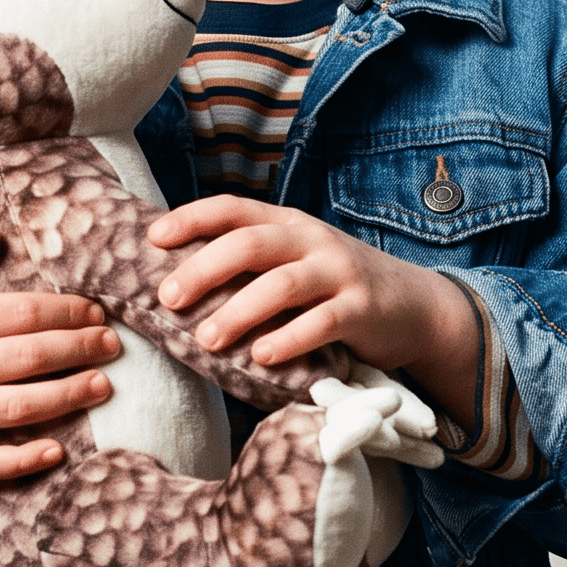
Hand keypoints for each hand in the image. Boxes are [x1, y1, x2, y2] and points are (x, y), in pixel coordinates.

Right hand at [0, 226, 119, 481]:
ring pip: (17, 410)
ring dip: (67, 398)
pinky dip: (22, 461)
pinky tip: (57, 451)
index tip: (96, 310)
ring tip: (103, 385)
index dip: (65, 310)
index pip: (19, 313)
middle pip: (28, 359)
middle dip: (78, 350)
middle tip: (113, 345)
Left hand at [145, 197, 480, 428]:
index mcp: (286, 224)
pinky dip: (288, 339)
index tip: (152, 239)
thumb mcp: (295, 262)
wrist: (414, 305)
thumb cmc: (334, 288)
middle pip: (250, 244)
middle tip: (168, 299)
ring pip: (282, 284)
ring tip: (207, 339)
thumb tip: (174, 282)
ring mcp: (339, 272)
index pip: (232, 209)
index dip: (190, 219)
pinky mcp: (362, 310)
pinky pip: (321, 323)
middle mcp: (311, 240)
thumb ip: (251, 266)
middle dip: (203, 269)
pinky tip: (261, 357)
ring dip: (239, 312)